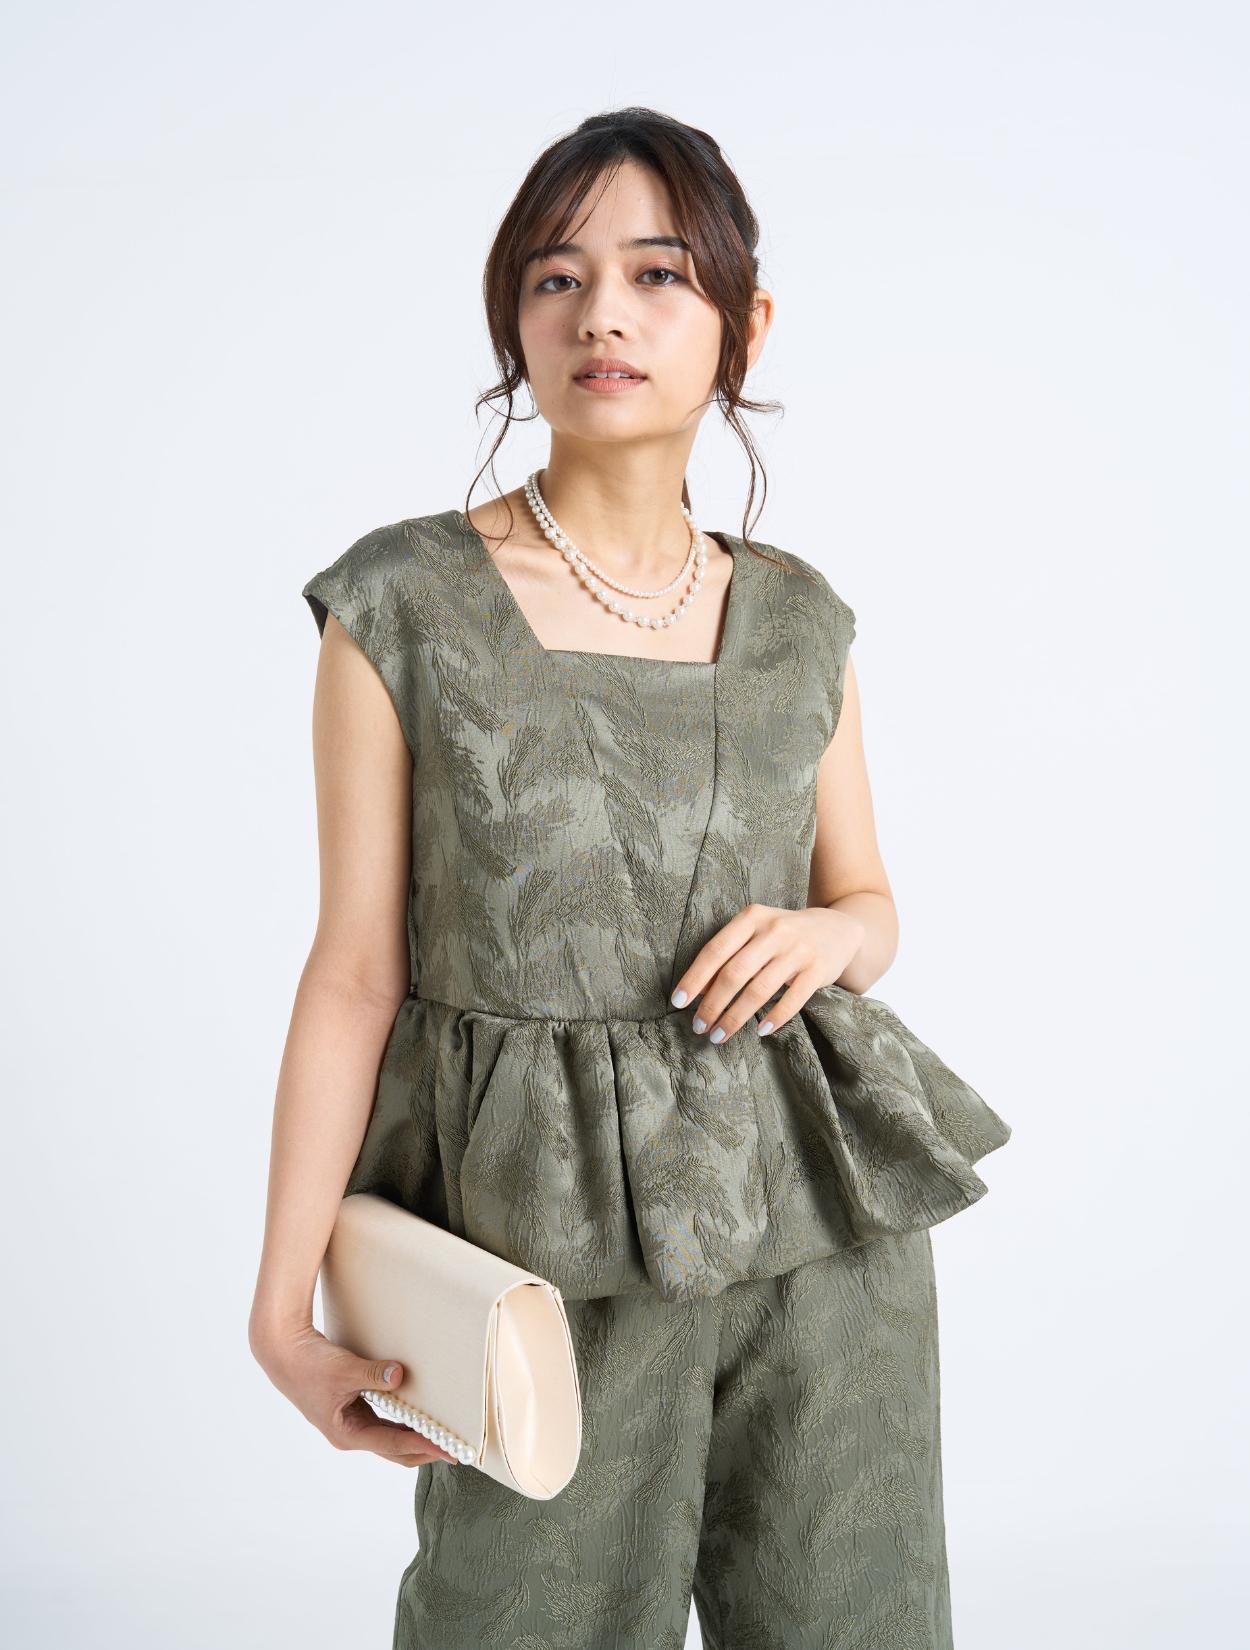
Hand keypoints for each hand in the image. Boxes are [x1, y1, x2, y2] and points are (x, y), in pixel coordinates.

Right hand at [250, 1319, 460, 1467]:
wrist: (283, 1352)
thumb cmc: (309, 1364)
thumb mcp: (344, 1371)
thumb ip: (374, 1375)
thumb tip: (400, 1375)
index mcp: (347, 1434)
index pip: (394, 1445)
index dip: (423, 1446)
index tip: (448, 1449)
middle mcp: (350, 1434)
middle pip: (395, 1450)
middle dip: (423, 1449)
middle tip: (454, 1448)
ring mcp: (350, 1422)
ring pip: (390, 1437)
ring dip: (414, 1436)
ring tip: (441, 1433)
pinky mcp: (351, 1409)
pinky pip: (384, 1421)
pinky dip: (402, 1421)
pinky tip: (418, 1413)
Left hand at [671, 903, 864, 1043]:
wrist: (837, 928)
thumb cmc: (783, 936)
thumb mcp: (754, 935)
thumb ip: (728, 956)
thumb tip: (698, 990)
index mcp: (752, 918)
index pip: (715, 950)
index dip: (695, 978)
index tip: (679, 1002)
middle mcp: (774, 931)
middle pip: (734, 973)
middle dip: (712, 1005)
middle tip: (699, 1027)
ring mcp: (798, 950)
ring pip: (759, 990)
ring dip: (735, 1017)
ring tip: (719, 1036)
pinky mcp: (818, 969)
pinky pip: (792, 1000)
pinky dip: (774, 1018)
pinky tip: (760, 1031)